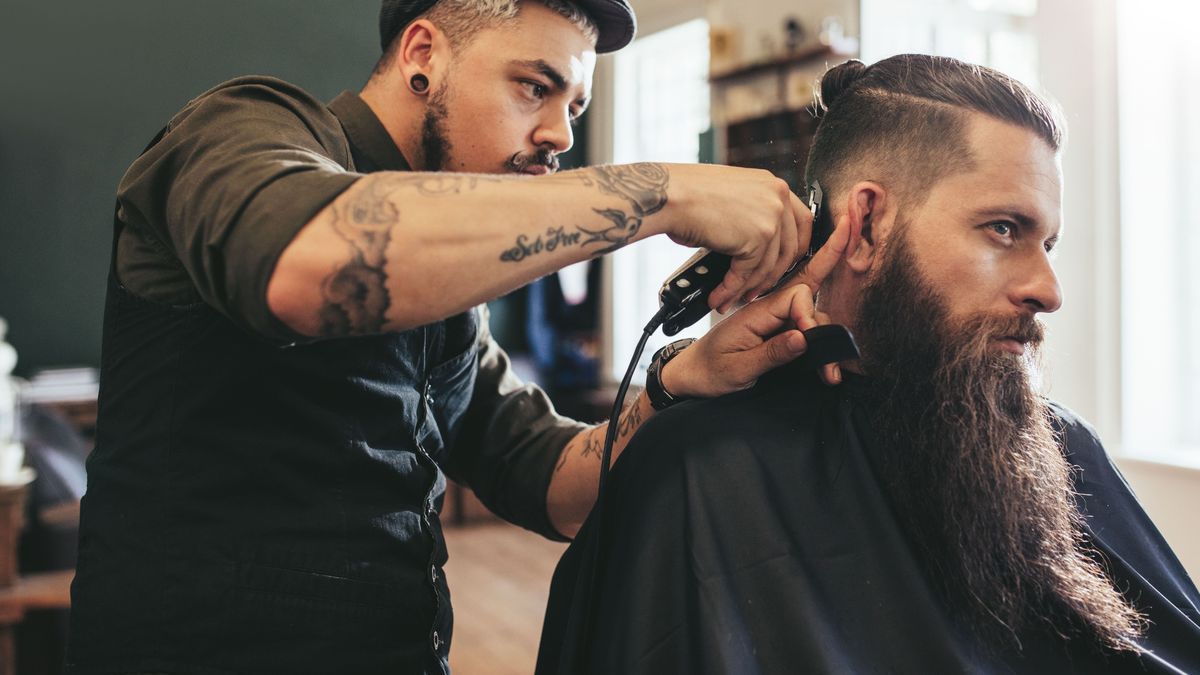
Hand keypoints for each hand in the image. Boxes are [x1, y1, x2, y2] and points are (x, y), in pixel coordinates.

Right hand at [648, 164, 813, 313]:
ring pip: (769, 265)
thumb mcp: (731, 196)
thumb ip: (750, 214)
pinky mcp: (758, 237)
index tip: (782, 267)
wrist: (669, 195)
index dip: (794, 250)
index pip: (801, 222)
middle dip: (773, 276)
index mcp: (774, 185)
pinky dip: (732, 289)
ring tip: (734, 300)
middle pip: (791, 248)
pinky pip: (748, 273)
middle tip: (757, 291)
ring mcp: (771, 216)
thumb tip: (752, 244)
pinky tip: (719, 296)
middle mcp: (778, 197)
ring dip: (750, 288)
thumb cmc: (687, 194)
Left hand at [661, 214, 856, 395]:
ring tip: (830, 371)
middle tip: (833, 363)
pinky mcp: (774, 335)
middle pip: (809, 305)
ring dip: (824, 341)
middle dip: (825, 329)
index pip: (796, 296)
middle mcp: (766, 314)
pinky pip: (802, 331)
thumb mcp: (738, 369)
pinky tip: (825, 364)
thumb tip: (804, 338)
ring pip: (810, 320)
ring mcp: (771, 324)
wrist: (689, 377)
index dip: (809, 317)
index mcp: (754, 314)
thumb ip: (772, 353)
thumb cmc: (707, 372)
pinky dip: (816, 345)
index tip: (811, 345)